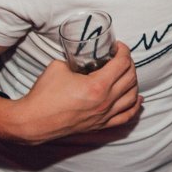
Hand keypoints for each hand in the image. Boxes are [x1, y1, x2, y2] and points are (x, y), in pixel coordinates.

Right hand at [9, 42, 140, 144]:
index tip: (118, 46)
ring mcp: (104, 115)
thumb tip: (83, 59)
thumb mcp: (60, 67)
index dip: (123, 51)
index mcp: (98, 86)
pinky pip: (125, 116)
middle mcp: (106, 102)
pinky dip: (134, 106)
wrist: (33, 121)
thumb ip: (76, 62)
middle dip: (129, 63)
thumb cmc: (44, 94)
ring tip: (127, 73)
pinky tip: (138, 99)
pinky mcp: (100, 125)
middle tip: (121, 57)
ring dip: (133, 82)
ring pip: (132, 96)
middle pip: (130, 78)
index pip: (122, 63)